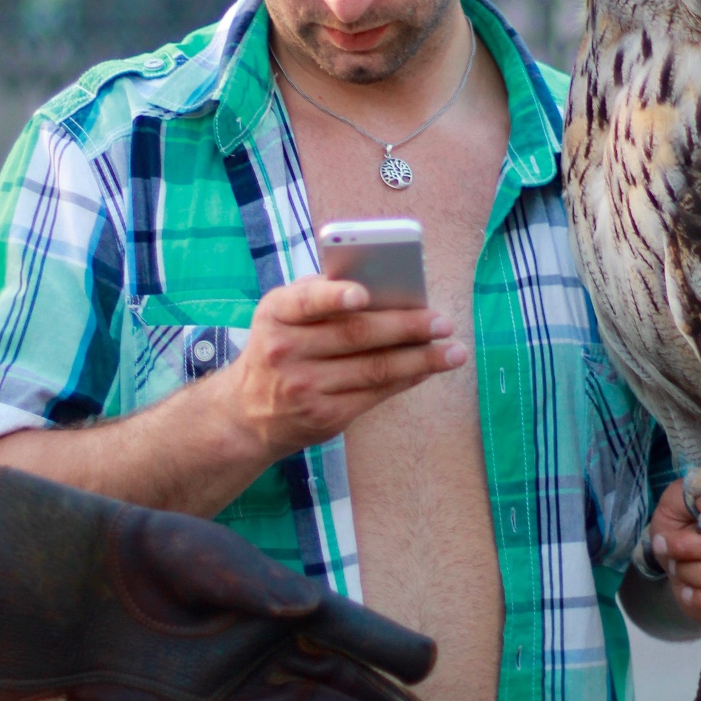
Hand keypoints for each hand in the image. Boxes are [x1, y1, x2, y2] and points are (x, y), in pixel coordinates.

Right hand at [207, 273, 465, 467]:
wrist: (246, 413)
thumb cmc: (278, 347)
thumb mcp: (282, 315)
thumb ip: (320, 295)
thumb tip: (385, 284)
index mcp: (276, 314)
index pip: (305, 301)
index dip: (334, 296)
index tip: (363, 294)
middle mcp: (285, 351)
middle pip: (356, 336)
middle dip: (406, 327)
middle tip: (443, 322)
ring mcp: (305, 387)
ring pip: (374, 368)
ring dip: (421, 359)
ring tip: (454, 351)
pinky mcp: (324, 416)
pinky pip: (375, 394)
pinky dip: (407, 379)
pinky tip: (428, 369)